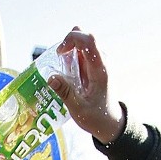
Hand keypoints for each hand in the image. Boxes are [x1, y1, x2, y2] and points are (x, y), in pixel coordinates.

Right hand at [46, 29, 125, 144]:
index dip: (72, 39)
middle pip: (84, 37)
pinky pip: (80, 53)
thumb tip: (50, 77)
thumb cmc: (96, 117)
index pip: (89, 41)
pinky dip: (70, 57)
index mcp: (100, 70)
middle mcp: (101, 62)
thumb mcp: (78, 109)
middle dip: (68, 43)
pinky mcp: (93, 66)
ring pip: (82, 43)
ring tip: (64, 71)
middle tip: (59, 60)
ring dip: (69, 52)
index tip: (60, 53)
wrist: (109, 122)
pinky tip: (67, 73)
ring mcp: (98, 62)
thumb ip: (65, 92)